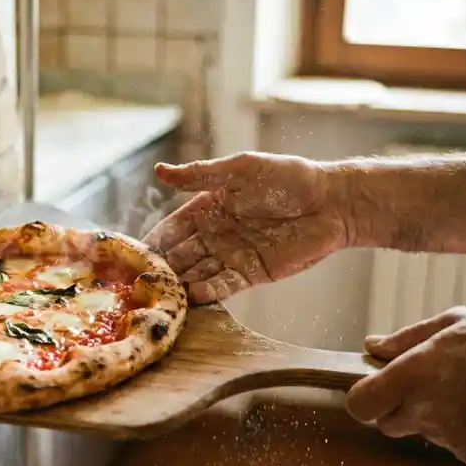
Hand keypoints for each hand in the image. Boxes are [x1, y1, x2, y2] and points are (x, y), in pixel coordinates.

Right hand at [143, 153, 350, 302]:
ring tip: (162, 294)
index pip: (171, 229)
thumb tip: (158, 171)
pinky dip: (207, 293)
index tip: (133, 256)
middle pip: (180, 256)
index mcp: (207, 208)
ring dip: (180, 284)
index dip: (153, 242)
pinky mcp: (251, 274)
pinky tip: (193, 297)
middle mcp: (214, 235)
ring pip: (197, 274)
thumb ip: (200, 174)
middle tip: (141, 283)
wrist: (332, 202)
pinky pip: (223, 286)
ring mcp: (231, 256)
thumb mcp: (241, 169)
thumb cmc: (288, 178)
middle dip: (162, 269)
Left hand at [347, 306, 465, 465]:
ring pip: (424, 432)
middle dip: (398, 408)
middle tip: (432, 384)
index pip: (360, 405)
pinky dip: (465, 430)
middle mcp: (426, 411)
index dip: (364, 398)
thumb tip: (372, 346)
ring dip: (435, 416)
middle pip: (387, 423)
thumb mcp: (455, 322)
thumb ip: (406, 338)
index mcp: (414, 375)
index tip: (376, 389)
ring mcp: (450, 438)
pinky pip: (454, 445)